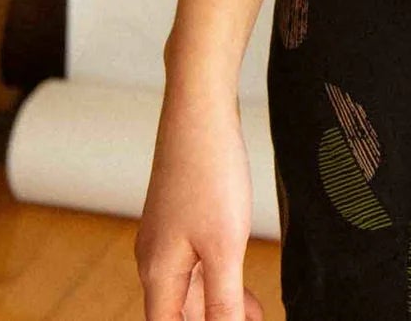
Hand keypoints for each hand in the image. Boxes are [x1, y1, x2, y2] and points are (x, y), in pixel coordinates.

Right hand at [135, 81, 265, 320]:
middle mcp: (154, 258)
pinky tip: (243, 279)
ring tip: (256, 314)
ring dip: (219, 304)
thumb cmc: (210, 173)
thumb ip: (222, 300)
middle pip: (178, 312)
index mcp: (157, 273)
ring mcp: (166, 235)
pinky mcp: (181, 215)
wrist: (200, 109)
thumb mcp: (224, 246)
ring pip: (189, 287)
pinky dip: (219, 277)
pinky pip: (196, 261)